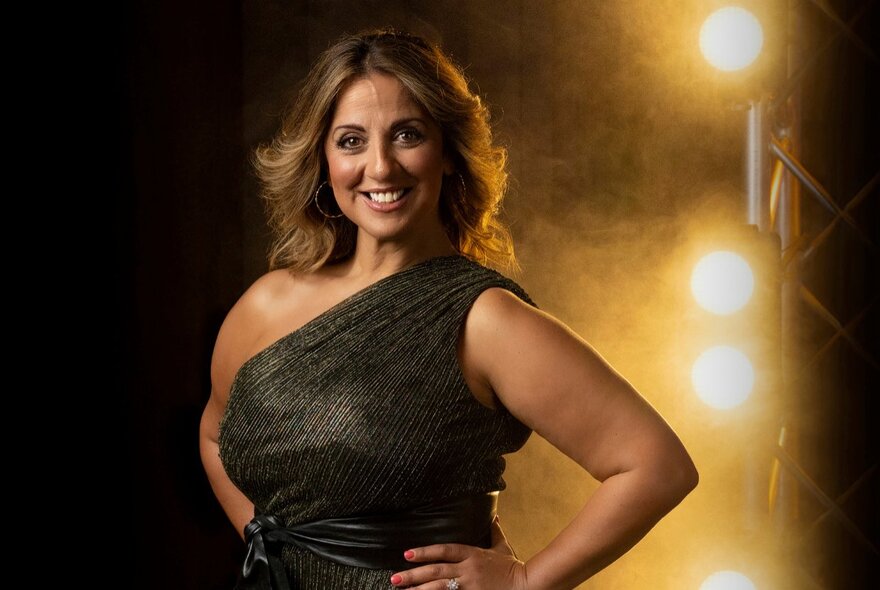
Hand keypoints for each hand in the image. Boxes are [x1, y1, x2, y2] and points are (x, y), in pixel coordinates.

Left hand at [390, 516, 527, 589]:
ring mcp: (471, 585)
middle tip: (395, 578)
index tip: (406, 554)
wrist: (528, 585)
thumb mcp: (502, 547)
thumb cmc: (513, 567)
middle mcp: (469, 569)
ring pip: (440, 588)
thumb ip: (494, 531)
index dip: (425, 552)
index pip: (444, 550)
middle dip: (414, 574)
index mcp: (473, 554)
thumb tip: (494, 515)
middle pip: (436, 571)